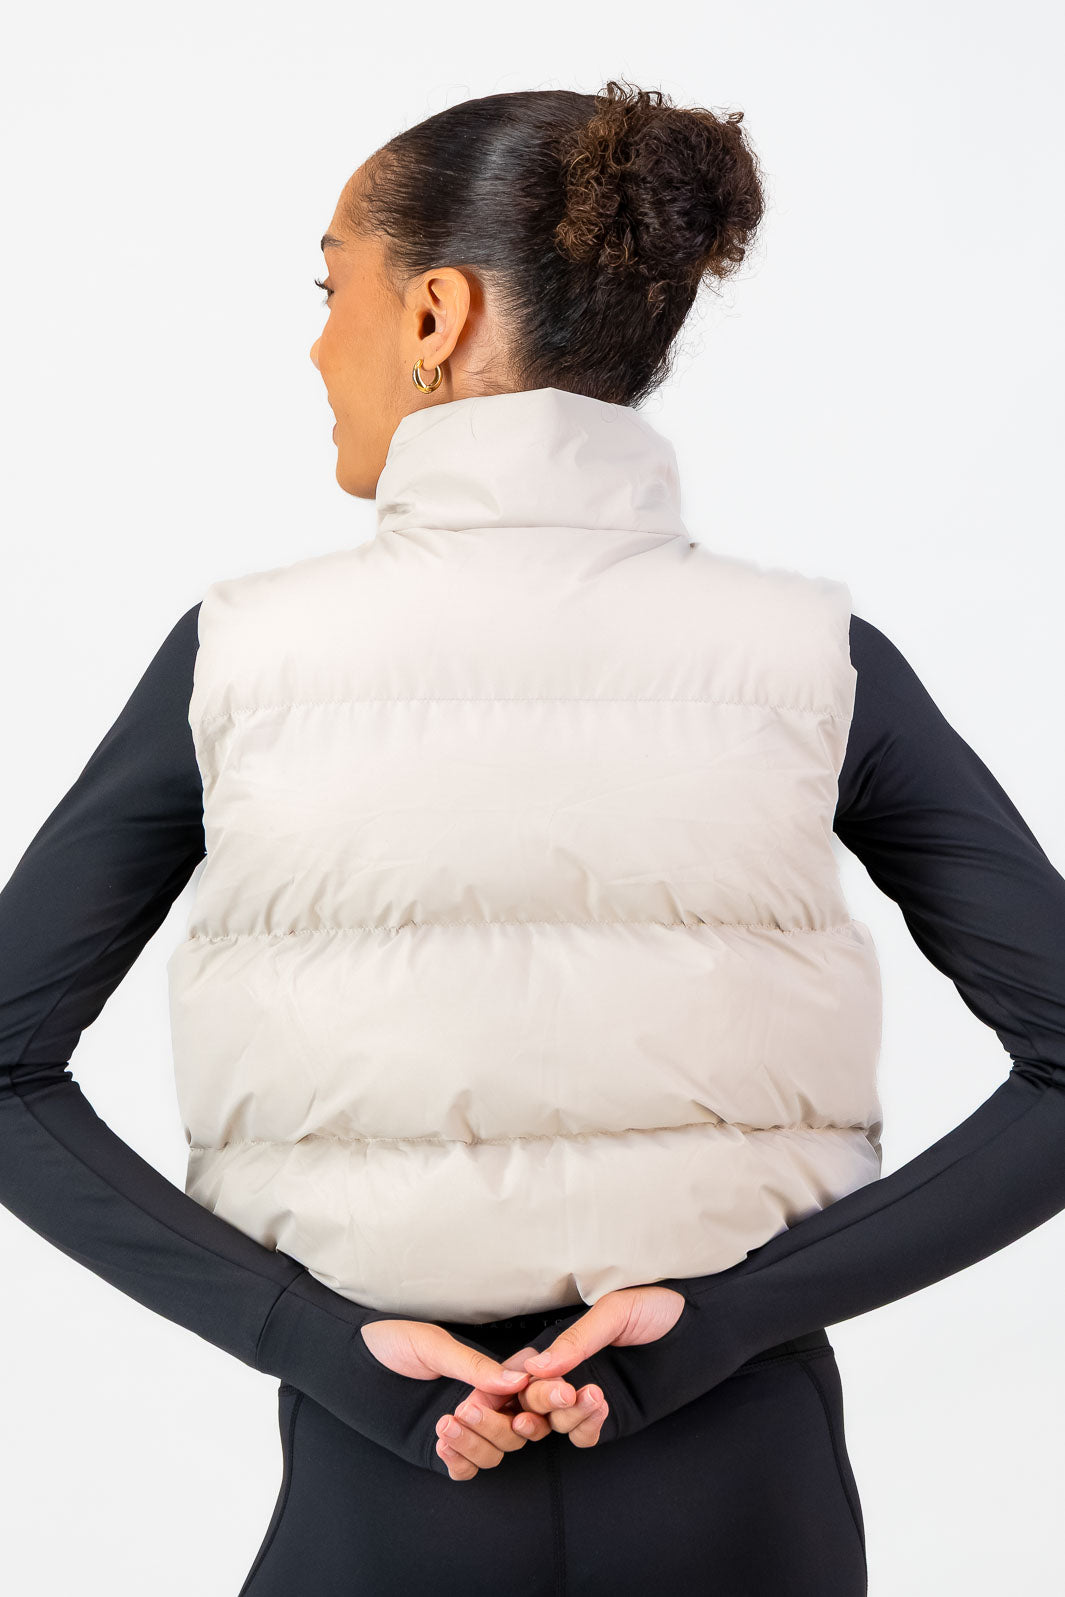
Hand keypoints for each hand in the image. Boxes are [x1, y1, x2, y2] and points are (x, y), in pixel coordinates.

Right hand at [428, 1285, 685, 1480]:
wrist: (704, 1328)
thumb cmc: (659, 1307)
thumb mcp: (614, 1311)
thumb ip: (575, 1340)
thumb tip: (536, 1366)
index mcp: (560, 1344)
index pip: (517, 1370)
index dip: (503, 1383)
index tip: (503, 1388)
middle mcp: (569, 1373)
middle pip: (530, 1401)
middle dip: (536, 1401)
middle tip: (559, 1391)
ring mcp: (590, 1398)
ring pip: (556, 1422)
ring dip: (565, 1413)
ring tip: (591, 1392)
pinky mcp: (613, 1419)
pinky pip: (585, 1434)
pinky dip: (585, 1425)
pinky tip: (601, 1404)